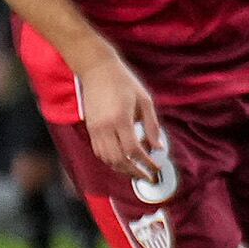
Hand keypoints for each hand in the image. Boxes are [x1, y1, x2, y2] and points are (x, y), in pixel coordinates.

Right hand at [74, 49, 167, 193]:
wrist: (97, 70)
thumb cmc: (124, 83)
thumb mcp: (145, 101)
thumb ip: (152, 126)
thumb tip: (158, 148)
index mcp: (121, 119)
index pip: (134, 150)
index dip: (146, 162)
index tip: (157, 168)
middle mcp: (105, 128)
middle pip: (119, 160)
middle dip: (135, 172)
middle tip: (148, 177)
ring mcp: (94, 130)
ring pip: (107, 159)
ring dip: (122, 170)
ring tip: (137, 172)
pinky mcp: (90, 129)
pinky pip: (99, 152)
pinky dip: (111, 161)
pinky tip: (123, 161)